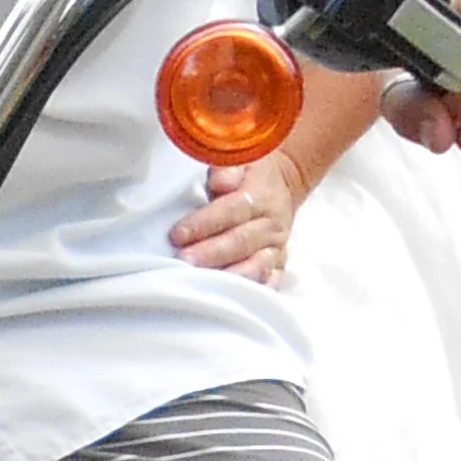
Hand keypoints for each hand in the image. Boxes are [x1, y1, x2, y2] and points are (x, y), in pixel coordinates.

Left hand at [168, 155, 302, 281]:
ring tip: (202, 285)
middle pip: (241, 242)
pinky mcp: (279, 266)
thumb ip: (227, 169)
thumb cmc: (250, 175)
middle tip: (183, 261)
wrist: (282, 185)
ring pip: (256, 266)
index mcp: (260, 196)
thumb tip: (220, 182)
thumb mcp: (241, 160)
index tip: (177, 234)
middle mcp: (271, 225)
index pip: (233, 210)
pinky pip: (270, 283)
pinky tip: (230, 299)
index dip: (205, 223)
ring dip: (230, 277)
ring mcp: (277, 248)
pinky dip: (253, 292)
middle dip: (211, 254)